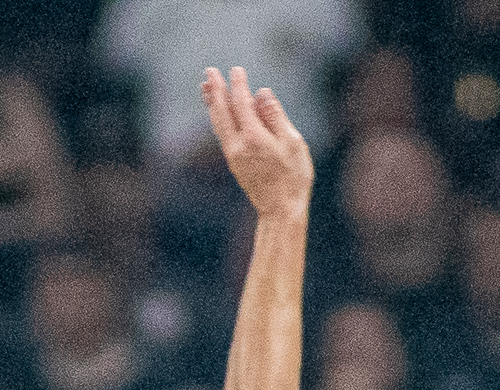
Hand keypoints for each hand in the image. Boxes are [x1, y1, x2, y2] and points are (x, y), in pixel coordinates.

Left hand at [200, 65, 311, 218]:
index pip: (241, 104)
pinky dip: (218, 117)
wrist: (281, 209)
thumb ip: (275, 116)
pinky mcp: (233, 162)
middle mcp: (238, 146)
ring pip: (218, 123)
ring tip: (205, 86)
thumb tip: (262, 92)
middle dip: (215, 90)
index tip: (237, 70)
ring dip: (211, 103)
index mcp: (254, 138)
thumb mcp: (293, 142)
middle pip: (222, 112)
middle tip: (209, 71)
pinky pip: (222, 133)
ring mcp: (233, 155)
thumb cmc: (294, 176)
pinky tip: (217, 111)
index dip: (238, 85)